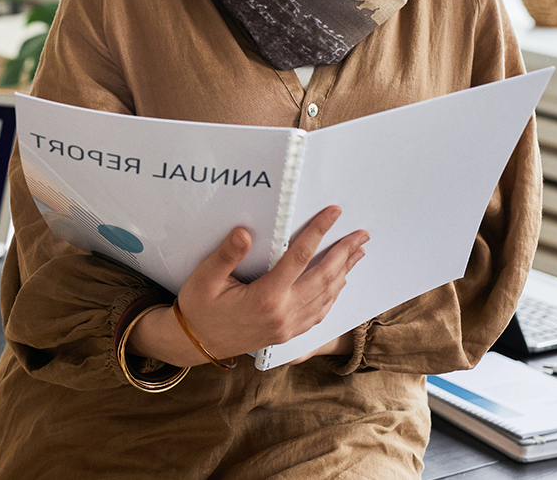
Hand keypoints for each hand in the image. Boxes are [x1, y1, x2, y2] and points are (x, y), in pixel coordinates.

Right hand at [129, 206, 366, 366]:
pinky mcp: (288, 333)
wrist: (196, 343)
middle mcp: (283, 313)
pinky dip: (334, 295)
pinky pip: (320, 313)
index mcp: (265, 297)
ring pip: (326, 296)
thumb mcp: (205, 277)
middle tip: (361, 234)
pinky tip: (339, 283)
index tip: (333, 213)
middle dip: (344, 253)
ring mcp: (288, 326)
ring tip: (357, 253)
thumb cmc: (199, 307)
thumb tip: (245, 232)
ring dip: (344, 272)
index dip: (318, 231)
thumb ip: (226, 255)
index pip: (299, 256)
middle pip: (323, 277)